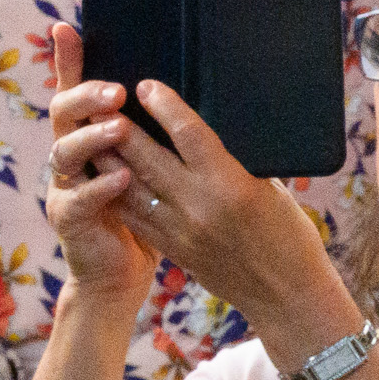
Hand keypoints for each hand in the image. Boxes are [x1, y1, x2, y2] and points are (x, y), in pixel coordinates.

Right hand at [38, 26, 163, 308]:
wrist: (118, 277)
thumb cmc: (149, 219)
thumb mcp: (156, 171)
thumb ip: (159, 140)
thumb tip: (196, 97)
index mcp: (90, 138)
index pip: (77, 91)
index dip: (68, 60)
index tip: (67, 27)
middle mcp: (69, 156)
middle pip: (63, 111)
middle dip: (86, 94)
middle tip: (117, 90)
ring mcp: (64, 186)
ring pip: (65, 151)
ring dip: (92, 136)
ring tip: (119, 127)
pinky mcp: (68, 218)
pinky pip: (79, 198)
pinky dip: (100, 186)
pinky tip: (122, 177)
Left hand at [50, 25, 361, 363]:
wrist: (286, 295)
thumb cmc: (289, 235)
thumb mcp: (268, 190)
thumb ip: (232, 163)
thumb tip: (200, 133)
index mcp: (232, 184)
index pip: (191, 135)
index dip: (166, 107)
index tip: (145, 85)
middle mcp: (200, 204)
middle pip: (148, 157)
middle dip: (120, 126)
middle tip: (99, 98)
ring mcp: (180, 228)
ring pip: (130, 183)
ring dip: (107, 155)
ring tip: (89, 129)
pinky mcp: (169, 246)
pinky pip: (132, 212)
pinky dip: (113, 188)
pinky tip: (98, 170)